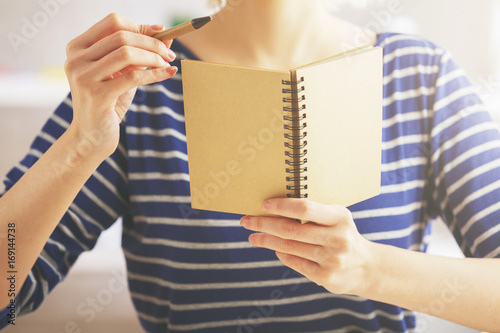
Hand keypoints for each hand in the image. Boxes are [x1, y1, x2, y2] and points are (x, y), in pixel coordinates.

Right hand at [64, 13, 177, 157]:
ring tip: (167, 63)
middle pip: (122, 36)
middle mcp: (76, 60)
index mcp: (77, 48)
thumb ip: (138, 54)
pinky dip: (154, 73)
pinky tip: (167, 73)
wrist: (92, 137)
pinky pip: (133, 77)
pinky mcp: (96, 95)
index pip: (112, 23)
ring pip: (127, 53)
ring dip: (153, 56)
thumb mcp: (122, 74)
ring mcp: (83, 77)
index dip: (140, 26)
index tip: (161, 33)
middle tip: (169, 53)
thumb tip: (166, 37)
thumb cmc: (107, 103)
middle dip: (152, 42)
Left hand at [240, 198, 374, 295]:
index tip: (263, 205)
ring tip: (253, 237)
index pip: (304, 208)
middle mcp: (337, 238)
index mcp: (339, 216)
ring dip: (266, 241)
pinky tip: (274, 249)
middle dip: (264, 224)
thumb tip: (273, 208)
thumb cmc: (342, 234)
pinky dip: (281, 254)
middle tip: (246, 221)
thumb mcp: (336, 218)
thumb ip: (313, 213)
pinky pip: (295, 263)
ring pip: (289, 247)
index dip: (281, 206)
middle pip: (291, 230)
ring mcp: (332, 259)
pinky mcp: (326, 277)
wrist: (367, 267)